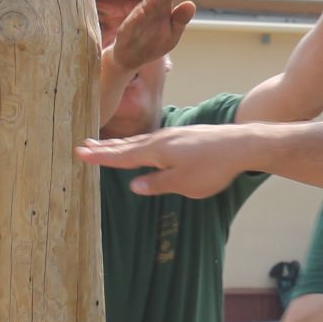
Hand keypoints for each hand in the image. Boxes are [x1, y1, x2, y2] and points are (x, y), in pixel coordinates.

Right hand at [77, 126, 247, 197]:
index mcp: (156, 152)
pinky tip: (144, 146)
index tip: (80, 153)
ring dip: (122, 143)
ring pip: (141, 141)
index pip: (121, 156)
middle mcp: (161, 139)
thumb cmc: (212, 167)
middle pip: (128, 144)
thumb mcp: (183, 183)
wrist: (242, 144)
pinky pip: (155, 140)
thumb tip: (134, 185)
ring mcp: (174, 135)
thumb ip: (157, 184)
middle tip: (85, 144)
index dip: (101, 157)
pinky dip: (141, 143)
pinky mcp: (186, 136)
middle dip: (106, 146)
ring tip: (107, 143)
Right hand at [111, 0, 196, 70]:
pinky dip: (138, 17)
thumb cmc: (154, 43)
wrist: (131, 57)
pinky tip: (142, 11)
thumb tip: (191, 3)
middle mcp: (149, 11)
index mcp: (162, 11)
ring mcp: (138, 20)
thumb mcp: (172, 33)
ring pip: (145, 8)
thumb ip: (180, 19)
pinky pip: (134, 23)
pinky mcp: (128, 30)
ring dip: (151, 1)